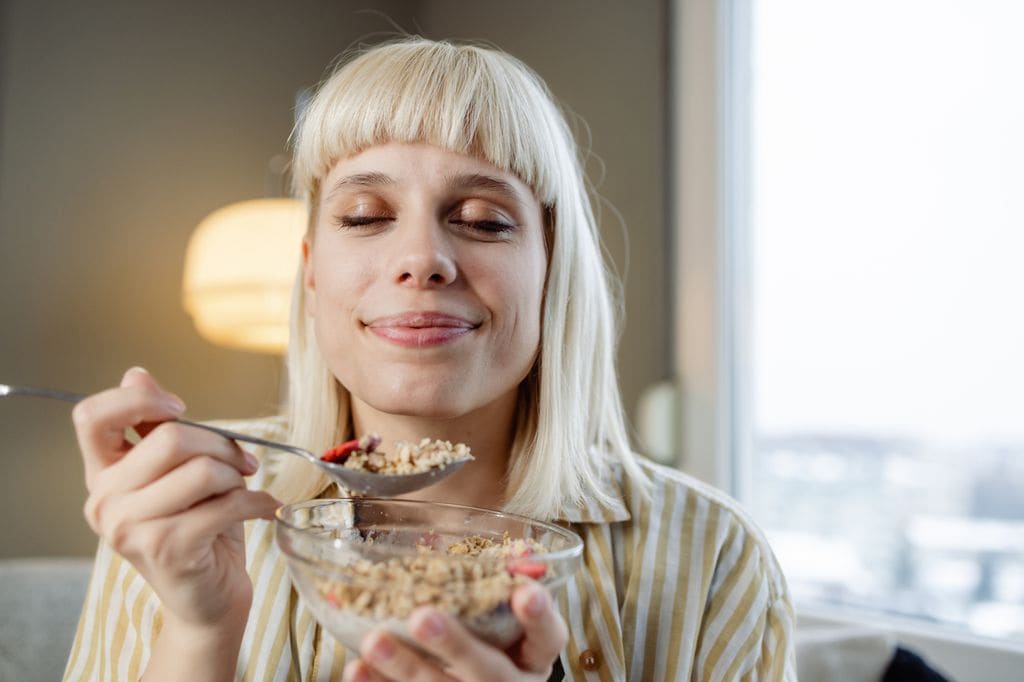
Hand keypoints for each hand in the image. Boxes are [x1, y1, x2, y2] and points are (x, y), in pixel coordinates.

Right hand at [73, 367, 279, 631]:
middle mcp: (104, 501)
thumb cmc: (198, 529)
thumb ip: (154, 428)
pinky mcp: (167, 548)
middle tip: (241, 462)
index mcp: (101, 474)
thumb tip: (136, 374)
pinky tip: (264, 508)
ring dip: (236, 476)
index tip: (180, 408)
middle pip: (168, 438)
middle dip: (220, 444)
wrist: (207, 600)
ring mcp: (130, 528)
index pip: (92, 416)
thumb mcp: (176, 473)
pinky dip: (256, 502)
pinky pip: (224, 503)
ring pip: (200, 470)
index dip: (138, 400)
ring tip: (243, 490)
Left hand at [344, 582, 567, 681]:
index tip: (524, 593)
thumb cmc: (494, 639)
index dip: (538, 617)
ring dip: (406, 666)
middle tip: (423, 617)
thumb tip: (514, 546)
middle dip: (456, 646)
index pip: (548, 637)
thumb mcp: (505, 615)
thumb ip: (501, 585)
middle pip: (490, 672)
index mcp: (534, 655)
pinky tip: (357, 667)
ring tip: (375, 641)